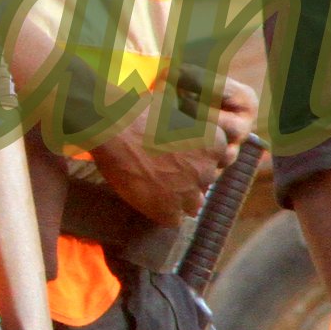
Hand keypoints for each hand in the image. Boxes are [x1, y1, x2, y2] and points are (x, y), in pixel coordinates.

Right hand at [93, 76, 258, 228]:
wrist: (115, 129)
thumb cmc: (140, 112)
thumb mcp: (176, 110)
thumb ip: (189, 127)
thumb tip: (185, 127)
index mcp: (215, 144)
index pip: (214, 161)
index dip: (195, 160)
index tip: (178, 155)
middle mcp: (207, 170)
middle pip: (203, 183)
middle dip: (187, 179)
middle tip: (163, 170)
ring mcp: (188, 192)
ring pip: (191, 204)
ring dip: (177, 198)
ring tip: (155, 187)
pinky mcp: (168, 210)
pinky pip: (172, 219)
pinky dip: (161, 211)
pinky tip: (146, 196)